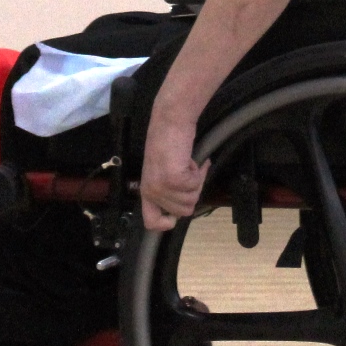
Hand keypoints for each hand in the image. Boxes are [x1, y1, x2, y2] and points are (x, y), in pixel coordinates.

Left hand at [137, 119, 208, 233]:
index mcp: (146, 191)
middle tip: (188, 173)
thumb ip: (167, 191)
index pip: (151, 222)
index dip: (166, 223)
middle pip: (183, 211)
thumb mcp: (160, 171)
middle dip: (192, 192)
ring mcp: (162, 187)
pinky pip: (197, 184)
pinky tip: (190, 160)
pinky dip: (199, 172)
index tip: (176, 215)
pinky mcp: (175, 179)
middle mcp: (152, 192)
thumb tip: (181, 210)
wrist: (170, 121)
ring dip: (196, 180)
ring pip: (192, 198)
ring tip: (187, 163)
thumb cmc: (168, 142)